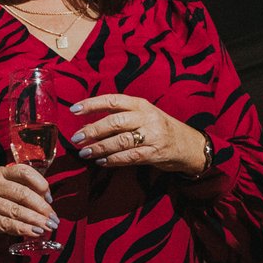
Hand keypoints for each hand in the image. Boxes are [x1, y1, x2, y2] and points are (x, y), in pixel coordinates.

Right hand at [0, 163, 55, 246]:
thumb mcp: (5, 189)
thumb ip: (24, 190)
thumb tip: (48, 201)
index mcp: (0, 172)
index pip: (24, 172)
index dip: (41, 184)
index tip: (50, 199)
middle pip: (22, 193)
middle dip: (41, 208)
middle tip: (54, 219)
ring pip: (15, 210)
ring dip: (35, 220)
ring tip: (48, 227)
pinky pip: (5, 224)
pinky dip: (22, 229)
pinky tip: (34, 232)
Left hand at [68, 94, 210, 176]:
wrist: (188, 145)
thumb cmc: (159, 129)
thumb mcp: (142, 116)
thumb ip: (118, 118)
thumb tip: (86, 126)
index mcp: (141, 104)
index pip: (113, 100)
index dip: (92, 104)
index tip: (74, 110)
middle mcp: (147, 117)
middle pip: (115, 121)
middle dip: (93, 130)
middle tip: (77, 138)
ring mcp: (152, 135)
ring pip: (121, 141)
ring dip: (100, 147)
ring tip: (85, 153)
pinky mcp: (155, 153)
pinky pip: (130, 157)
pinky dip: (113, 160)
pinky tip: (101, 161)